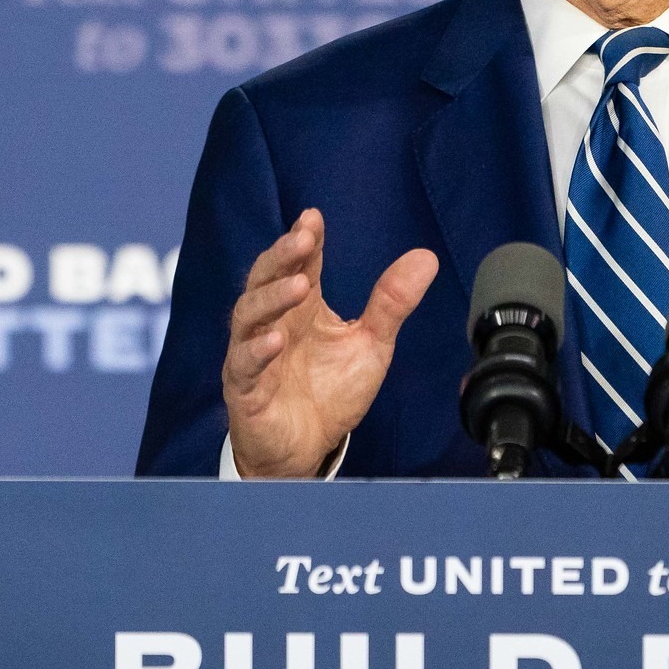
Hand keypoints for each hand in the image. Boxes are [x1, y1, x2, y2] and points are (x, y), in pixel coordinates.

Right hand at [223, 209, 437, 477]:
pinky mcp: (244, 389)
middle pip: (265, 279)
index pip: (299, 263)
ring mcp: (254, 354)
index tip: (314, 218)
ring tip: (300, 285)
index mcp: (302, 307)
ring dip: (271, 297)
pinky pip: (243, 364)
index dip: (304, 240)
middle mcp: (272, 322)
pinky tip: (276, 340)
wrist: (307, 450)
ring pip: (248, 315)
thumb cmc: (330, 392)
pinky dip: (256, 350)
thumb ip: (391, 303)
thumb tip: (426, 257)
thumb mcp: (369, 344)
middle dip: (282, 256)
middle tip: (303, 239)